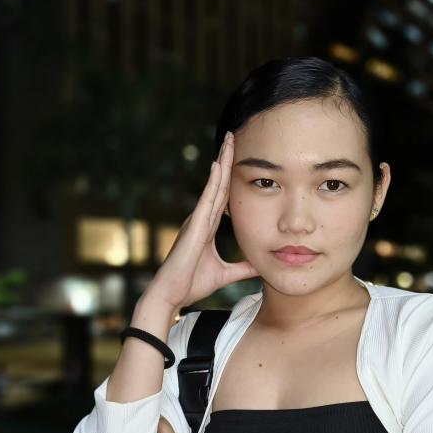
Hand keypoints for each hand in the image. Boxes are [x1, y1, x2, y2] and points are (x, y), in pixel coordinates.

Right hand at [145, 132, 258, 310]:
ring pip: (213, 186)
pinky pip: (206, 199)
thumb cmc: (191, 284)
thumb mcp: (225, 274)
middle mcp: (200, 218)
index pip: (222, 196)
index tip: (238, 157)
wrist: (171, 295)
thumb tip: (261, 266)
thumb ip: (242, 268)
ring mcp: (196, 220)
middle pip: (217, 184)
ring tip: (229, 141)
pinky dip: (213, 181)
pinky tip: (219, 164)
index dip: (229, 176)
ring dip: (222, 163)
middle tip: (234, 137)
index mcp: (206, 227)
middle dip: (225, 160)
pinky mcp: (194, 225)